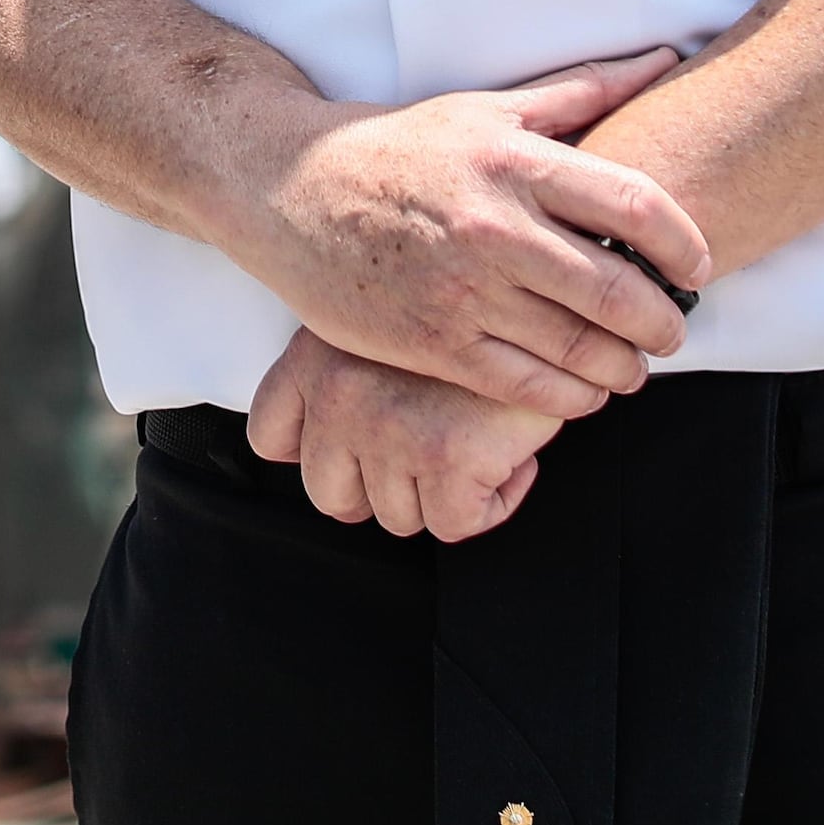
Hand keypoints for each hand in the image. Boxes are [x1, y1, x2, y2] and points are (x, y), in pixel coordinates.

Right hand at [214, 50, 707, 413]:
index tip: (700, 266)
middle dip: (665, 321)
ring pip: (578, 347)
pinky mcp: (434, 342)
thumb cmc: (401, 147)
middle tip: (676, 329)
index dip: (686, 244)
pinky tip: (585, 389)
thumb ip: (581, 91)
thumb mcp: (487, 108)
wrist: (291, 188)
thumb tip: (665, 61)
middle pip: (618, 289)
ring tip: (635, 365)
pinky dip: (572, 396)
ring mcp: (464, 290)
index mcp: (516, 161)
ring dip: (625, 366)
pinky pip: (526, 384)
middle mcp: (495, 226)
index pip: (635, 206)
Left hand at [246, 331, 561, 541]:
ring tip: (473, 437)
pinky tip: (508, 454)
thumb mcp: (388, 324)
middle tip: (431, 451)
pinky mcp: (444, 457)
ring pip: (397, 516)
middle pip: (331, 495)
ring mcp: (387, 428)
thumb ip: (350, 372)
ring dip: (443, 491)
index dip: (322, 457)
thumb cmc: (477, 313)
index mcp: (316, 358)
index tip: (359, 453)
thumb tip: (322, 450)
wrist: (553, 299)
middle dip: (384, 486)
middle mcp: (339, 394)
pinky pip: (455, 524)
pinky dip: (489, 502)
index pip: (270, 437)